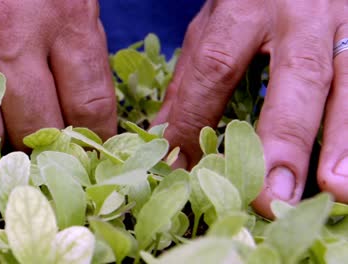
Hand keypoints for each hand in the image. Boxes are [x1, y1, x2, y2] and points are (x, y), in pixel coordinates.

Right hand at [0, 0, 116, 149]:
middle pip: (37, 127)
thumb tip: (91, 137)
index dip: (90, 145)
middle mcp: (11, 31)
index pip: (89, 109)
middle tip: (36, 148)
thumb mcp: (73, 14)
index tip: (84, 156)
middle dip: (40, 149)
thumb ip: (84, 68)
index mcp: (67, 19)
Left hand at [154, 0, 347, 217]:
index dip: (197, 120)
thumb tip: (162, 135)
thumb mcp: (211, 26)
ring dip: (343, 139)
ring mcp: (343, 20)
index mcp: (244, 7)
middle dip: (284, 139)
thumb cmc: (248, 1)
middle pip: (297, 75)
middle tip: (272, 196)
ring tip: (334, 187)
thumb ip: (190, 78)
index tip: (184, 168)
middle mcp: (299, 13)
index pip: (215, 67)